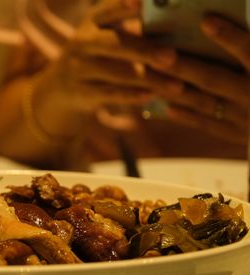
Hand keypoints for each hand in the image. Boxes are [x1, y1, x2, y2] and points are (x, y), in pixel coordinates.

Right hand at [50, 0, 182, 116]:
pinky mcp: (80, 92)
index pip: (109, 9)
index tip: (142, 1)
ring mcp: (79, 69)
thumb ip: (133, 23)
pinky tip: (152, 96)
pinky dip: (133, 96)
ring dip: (149, 80)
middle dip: (144, 50)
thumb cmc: (98, 52)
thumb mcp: (106, 31)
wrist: (61, 86)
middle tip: (171, 57)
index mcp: (93, 21)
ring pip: (117, 74)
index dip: (124, 5)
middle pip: (115, 44)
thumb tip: (181, 18)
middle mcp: (82, 42)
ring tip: (177, 86)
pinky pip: (110, 94)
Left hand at [153, 14, 249, 144]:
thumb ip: (249, 50)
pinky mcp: (240, 136)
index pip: (249, 51)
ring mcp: (246, 119)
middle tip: (159, 55)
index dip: (229, 36)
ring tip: (153, 76)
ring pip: (205, 103)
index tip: (206, 19)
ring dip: (177, 90)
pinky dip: (188, 116)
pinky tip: (167, 107)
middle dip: (185, 67)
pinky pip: (209, 124)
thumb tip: (224, 23)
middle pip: (215, 78)